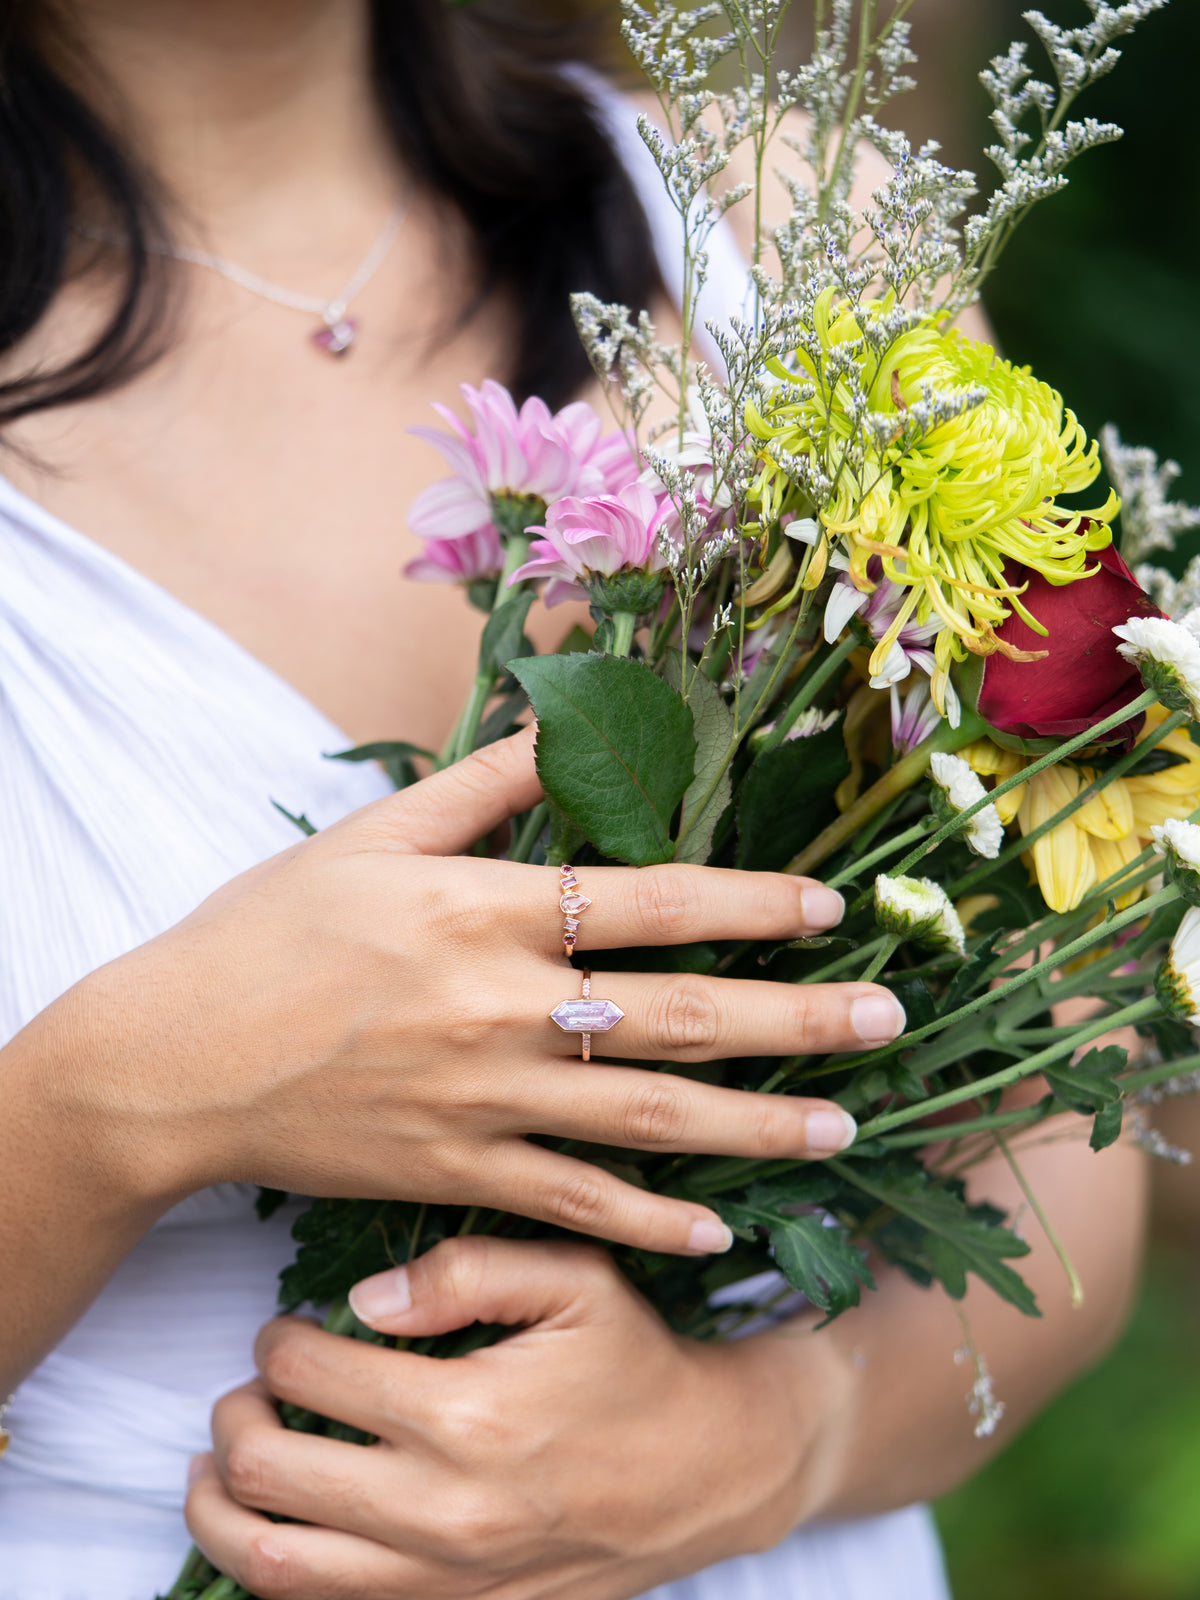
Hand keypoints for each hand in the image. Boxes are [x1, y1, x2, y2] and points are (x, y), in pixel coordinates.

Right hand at [78, 728, 903, 1251]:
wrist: (175, 1060)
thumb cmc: (268, 934)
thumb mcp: (368, 836)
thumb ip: (478, 788)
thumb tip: (559, 728)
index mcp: (486, 910)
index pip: (650, 902)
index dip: (750, 902)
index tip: (831, 908)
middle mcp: (503, 1008)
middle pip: (680, 1015)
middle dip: (796, 1018)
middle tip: (888, 1021)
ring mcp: (486, 1101)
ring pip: (650, 1119)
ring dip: (757, 1126)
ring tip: (844, 1131)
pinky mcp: (459, 1173)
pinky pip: (576, 1207)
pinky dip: (651, 1223)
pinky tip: (722, 1229)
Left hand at [188, 1236, 844, 1598]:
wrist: (708, 1472)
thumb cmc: (635, 1364)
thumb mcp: (576, 1279)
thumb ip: (467, 1270)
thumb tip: (365, 1301)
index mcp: (467, 1415)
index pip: (314, 1373)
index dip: (279, 1340)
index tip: (287, 1328)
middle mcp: (442, 1511)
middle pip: (270, 1473)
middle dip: (235, 1417)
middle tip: (247, 1388)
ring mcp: (444, 1581)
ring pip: (277, 1567)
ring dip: (221, 1512)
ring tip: (221, 1466)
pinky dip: (281, 1572)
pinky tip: (283, 1526)